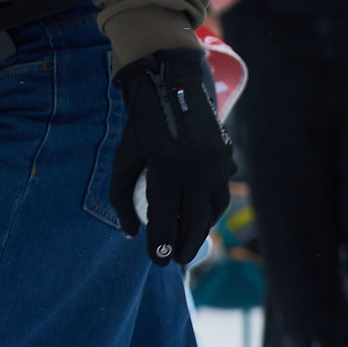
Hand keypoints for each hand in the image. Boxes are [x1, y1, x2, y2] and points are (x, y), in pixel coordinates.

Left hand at [110, 48, 236, 265]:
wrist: (170, 85)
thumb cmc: (141, 126)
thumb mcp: (123, 159)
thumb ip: (121, 197)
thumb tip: (131, 232)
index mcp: (165, 167)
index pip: (165, 219)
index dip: (161, 245)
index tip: (157, 261)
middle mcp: (194, 167)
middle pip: (194, 221)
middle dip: (185, 246)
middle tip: (175, 260)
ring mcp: (214, 162)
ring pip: (213, 210)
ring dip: (201, 231)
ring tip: (187, 243)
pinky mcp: (226, 157)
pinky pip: (221, 193)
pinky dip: (211, 211)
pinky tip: (200, 219)